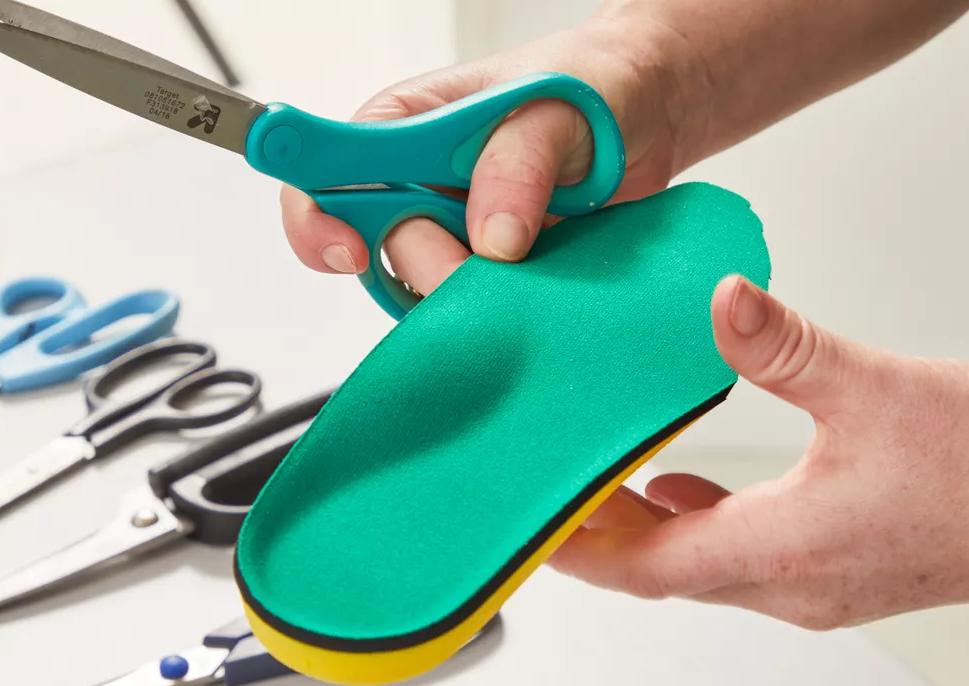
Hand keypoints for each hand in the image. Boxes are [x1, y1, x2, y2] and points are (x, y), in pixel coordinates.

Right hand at [279, 11, 708, 295]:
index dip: (320, 218)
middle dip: (427, 268)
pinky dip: (497, 313)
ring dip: (469, 295)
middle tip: (487, 263)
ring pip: (422, 290)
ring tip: (530, 265)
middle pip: (374, 250)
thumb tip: (490, 237)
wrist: (649, 118)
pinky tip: (535, 288)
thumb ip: (519, 162)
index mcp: (404, 127)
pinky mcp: (485, 272)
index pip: (326, 172)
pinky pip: (467, 311)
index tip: (353, 249)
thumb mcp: (558, 105)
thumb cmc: (594, 89)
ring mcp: (449, 232)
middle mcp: (414, 183)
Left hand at [547, 277, 968, 628]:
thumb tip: (721, 301)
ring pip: (710, 570)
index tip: (531, 525)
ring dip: (656, 534)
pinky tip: (696, 487)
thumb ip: (784, 346)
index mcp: (783, 551)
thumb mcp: (876, 387)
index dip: (581, 550)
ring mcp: (824, 591)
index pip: (646, 569)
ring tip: (608, 485)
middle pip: (668, 574)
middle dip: (607, 537)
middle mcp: (793, 589)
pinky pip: (753, 561)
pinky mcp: (851, 575)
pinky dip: (709, 527)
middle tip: (555, 490)